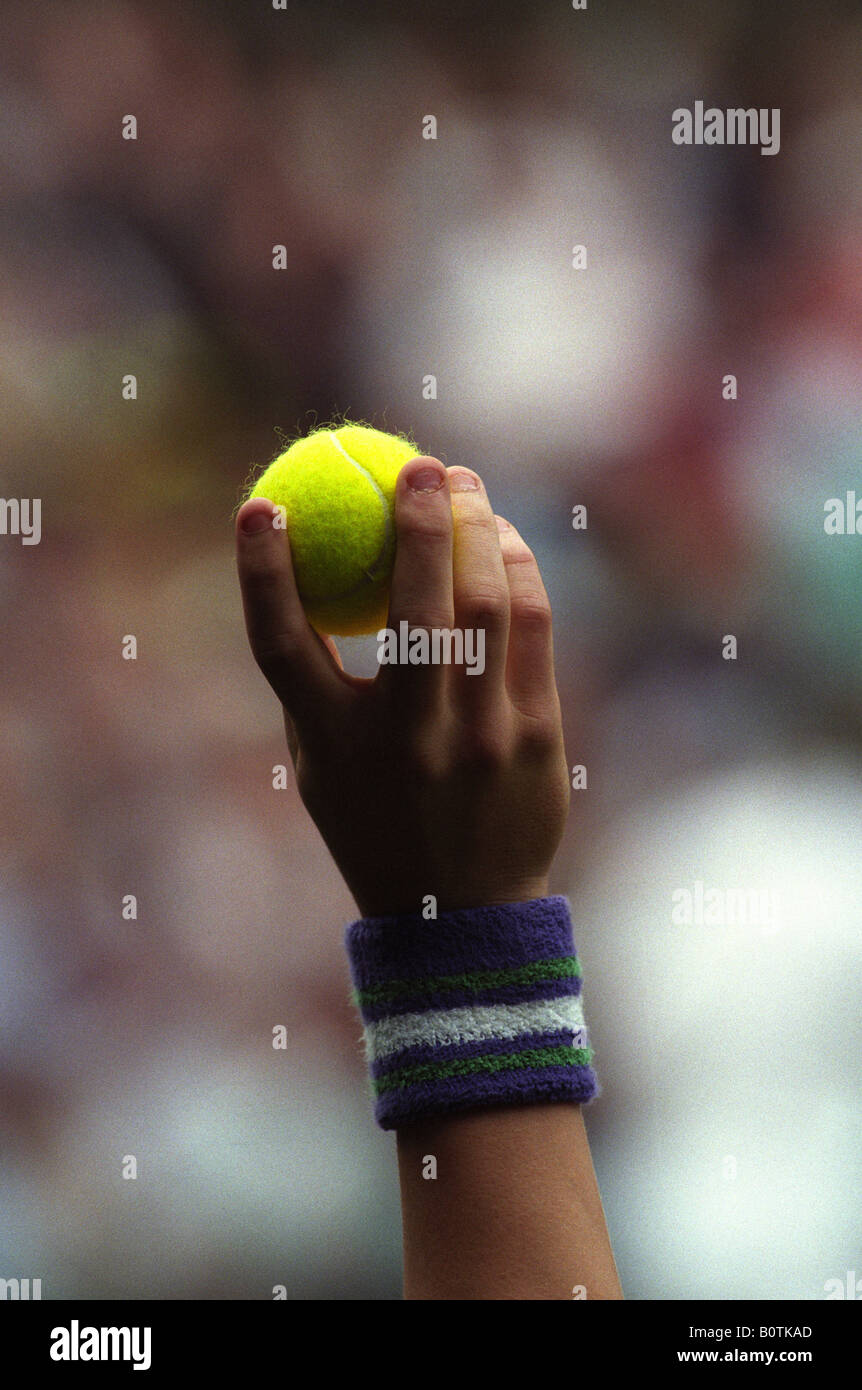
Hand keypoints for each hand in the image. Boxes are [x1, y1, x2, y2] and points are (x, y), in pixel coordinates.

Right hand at [235, 458, 569, 917]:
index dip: (263, 572)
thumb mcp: (321, 766)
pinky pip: (532, 627)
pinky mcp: (537, 736)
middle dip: (420, 518)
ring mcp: (481, 738)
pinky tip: (505, 543)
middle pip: (415, 605)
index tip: (259, 507)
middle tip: (422, 466)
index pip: (283, 645)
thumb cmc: (376, 823)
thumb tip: (311, 574)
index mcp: (335, 747)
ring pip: (488, 604)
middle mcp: (409, 739)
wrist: (462, 913)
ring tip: (468, 488)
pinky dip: (519, 571)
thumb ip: (315, 683)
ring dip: (480, 529)